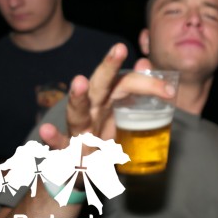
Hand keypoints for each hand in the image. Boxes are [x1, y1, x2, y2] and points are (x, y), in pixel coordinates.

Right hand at [38, 43, 175, 152]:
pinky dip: (52, 138)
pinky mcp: (67, 151)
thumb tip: (146, 62)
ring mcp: (77, 129)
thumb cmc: (100, 135)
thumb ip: (132, 88)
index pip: (127, 82)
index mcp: (107, 99)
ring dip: (78, 96)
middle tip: (120, 49)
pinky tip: (47, 131)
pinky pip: (59, 144)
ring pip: (76, 111)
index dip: (148, 84)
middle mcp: (92, 109)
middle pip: (100, 85)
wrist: (76, 169)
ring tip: (80, 81)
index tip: (170, 92)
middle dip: (108, 67)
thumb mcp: (117, 111)